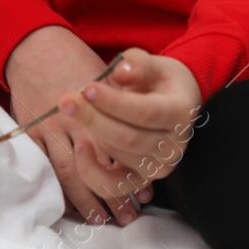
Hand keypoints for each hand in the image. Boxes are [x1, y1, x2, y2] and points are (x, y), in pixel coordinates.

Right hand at [3, 26, 152, 226]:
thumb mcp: (111, 74)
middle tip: (126, 218)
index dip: (132, 172)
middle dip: (112, 195)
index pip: (119, 147)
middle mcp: (73, 122)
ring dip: (85, 199)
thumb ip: (130, 99)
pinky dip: (59, 188)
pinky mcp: (31, 133)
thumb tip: (141, 142)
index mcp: (97, 107)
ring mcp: (49, 129)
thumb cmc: (79, 64)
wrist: (38, 48)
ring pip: (69, 172)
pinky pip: (46, 167)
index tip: (144, 197)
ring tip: (100, 219)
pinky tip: (72, 205)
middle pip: (95, 166)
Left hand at [58, 48, 202, 200]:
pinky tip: (79, 146)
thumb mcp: (153, 63)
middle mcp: (174, 146)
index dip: (115, 103)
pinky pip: (113, 185)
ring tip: (72, 110)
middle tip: (67, 100)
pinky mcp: (141, 180)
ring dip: (91, 135)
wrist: (172, 102)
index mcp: (180, 113)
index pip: (146, 113)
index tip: (88, 88)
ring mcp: (159, 167)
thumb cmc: (159, 80)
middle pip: (128, 138)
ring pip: (118, 157)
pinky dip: (91, 171)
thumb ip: (138, 63)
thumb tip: (120, 72)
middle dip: (93, 119)